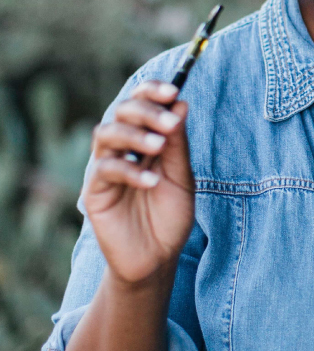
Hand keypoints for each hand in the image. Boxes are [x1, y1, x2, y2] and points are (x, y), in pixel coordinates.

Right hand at [83, 81, 194, 284]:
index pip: (140, 102)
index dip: (152, 91)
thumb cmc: (169, 216)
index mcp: (143, 138)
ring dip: (134, 135)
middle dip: (146, 110)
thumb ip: (179, 143)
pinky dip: (129, 170)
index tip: (173, 91)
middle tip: (169, 123)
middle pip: (121, 111)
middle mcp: (121, 147)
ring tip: (159, 146)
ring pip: (106, 134)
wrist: (157, 259)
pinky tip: (151, 181)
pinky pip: (104, 169)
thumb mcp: (182, 178)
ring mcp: (104, 167)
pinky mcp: (94, 191)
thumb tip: (181, 103)